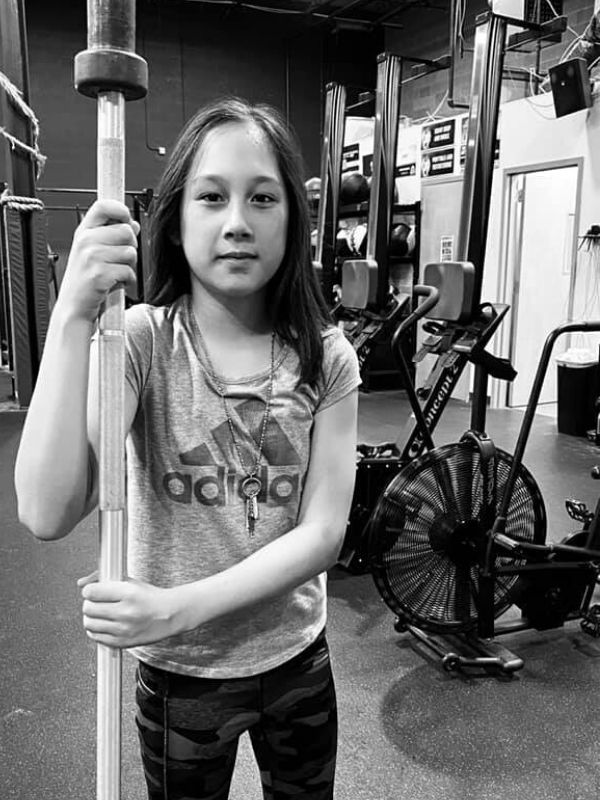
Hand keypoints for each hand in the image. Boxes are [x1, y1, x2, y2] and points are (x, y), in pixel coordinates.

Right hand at [56, 199, 139, 323]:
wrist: (74, 306)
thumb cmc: (85, 279)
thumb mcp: (94, 252)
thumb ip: (113, 235)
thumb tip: (133, 224)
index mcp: (84, 232)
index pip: (103, 206)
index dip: (121, 210)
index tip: (127, 220)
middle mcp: (85, 241)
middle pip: (126, 231)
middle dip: (131, 246)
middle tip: (120, 260)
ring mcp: (91, 257)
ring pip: (130, 252)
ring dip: (130, 266)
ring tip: (116, 273)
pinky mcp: (99, 274)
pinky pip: (128, 271)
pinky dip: (128, 280)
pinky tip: (116, 284)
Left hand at [78, 571, 180, 648]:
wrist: (171, 615)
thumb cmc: (151, 597)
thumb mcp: (131, 582)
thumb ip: (104, 579)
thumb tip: (81, 583)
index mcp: (129, 593)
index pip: (92, 592)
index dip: (89, 591)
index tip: (92, 591)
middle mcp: (126, 612)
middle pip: (88, 608)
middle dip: (89, 603)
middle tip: (97, 601)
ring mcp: (123, 630)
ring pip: (89, 624)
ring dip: (91, 617)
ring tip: (101, 613)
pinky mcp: (122, 643)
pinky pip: (96, 637)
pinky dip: (96, 629)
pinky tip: (105, 624)